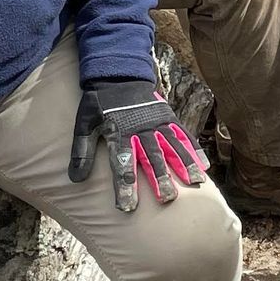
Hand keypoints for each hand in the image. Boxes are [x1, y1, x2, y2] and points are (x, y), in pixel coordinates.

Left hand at [70, 80, 207, 212]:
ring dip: (184, 164)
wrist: (117, 74)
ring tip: (195, 183)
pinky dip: (194, 149)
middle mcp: (141, 129)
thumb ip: (81, 152)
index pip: (122, 163)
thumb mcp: (84, 124)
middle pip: (152, 156)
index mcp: (119, 132)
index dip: (125, 186)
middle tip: (168, 198)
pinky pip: (183, 134)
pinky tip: (204, 166)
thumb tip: (75, 180)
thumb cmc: (99, 104)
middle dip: (161, 178)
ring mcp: (157, 122)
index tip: (127, 206)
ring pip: (173, 145)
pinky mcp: (168, 117)